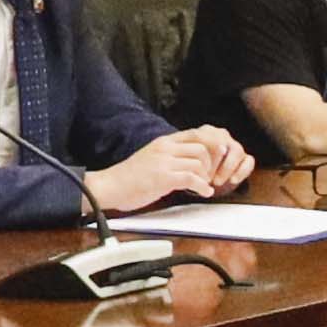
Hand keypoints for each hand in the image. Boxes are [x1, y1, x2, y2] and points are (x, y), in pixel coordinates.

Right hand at [88, 129, 241, 215]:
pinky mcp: (163, 178)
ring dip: (207, 176)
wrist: (109, 186)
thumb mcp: (151, 158)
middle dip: (212, 163)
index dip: (211, 145)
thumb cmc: (128, 177)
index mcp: (163, 142)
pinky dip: (202, 187)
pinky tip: (204, 192)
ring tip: (205, 185)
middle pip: (202, 147)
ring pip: (199, 162)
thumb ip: (170, 156)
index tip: (217, 157)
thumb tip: (189, 161)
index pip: (196, 134)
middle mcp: (165, 148)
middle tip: (211, 175)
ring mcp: (164, 162)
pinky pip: (192, 179)